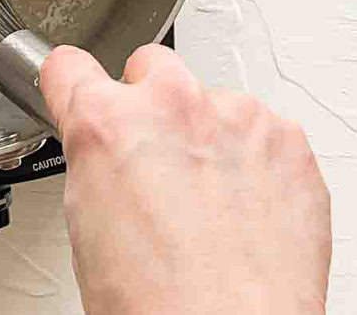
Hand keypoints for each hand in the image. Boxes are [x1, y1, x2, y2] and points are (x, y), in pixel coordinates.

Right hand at [41, 44, 330, 314]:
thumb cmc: (159, 303)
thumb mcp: (87, 223)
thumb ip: (98, 160)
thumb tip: (111, 152)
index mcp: (106, 122)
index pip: (69, 66)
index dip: (71, 84)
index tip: (79, 87)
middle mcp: (171, 104)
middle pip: (151, 66)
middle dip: (150, 104)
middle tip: (157, 163)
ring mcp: (235, 116)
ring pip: (213, 102)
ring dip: (209, 137)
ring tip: (211, 206)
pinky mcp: (288, 138)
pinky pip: (264, 132)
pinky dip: (256, 162)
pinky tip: (246, 211)